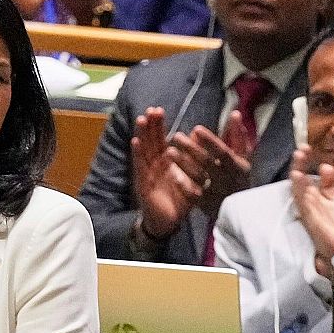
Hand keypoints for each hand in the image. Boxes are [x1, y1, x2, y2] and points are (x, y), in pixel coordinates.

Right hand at [132, 107, 201, 240]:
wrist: (168, 222)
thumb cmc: (179, 199)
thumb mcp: (191, 175)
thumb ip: (194, 155)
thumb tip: (198, 133)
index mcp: (165, 162)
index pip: (159, 139)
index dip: (158, 125)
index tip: (158, 110)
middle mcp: (154, 165)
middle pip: (151, 142)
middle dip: (150, 126)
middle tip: (151, 110)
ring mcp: (147, 173)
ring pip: (143, 151)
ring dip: (142, 135)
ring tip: (142, 120)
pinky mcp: (143, 183)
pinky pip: (140, 167)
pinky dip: (137, 154)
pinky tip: (135, 142)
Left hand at [171, 115, 253, 212]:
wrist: (242, 211)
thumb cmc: (240, 178)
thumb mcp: (244, 158)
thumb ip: (238, 136)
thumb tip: (235, 114)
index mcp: (237, 166)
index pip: (223, 152)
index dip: (210, 140)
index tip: (196, 129)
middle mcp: (227, 179)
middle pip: (207, 163)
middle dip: (191, 149)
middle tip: (176, 136)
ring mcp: (216, 193)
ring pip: (198, 178)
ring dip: (183, 165)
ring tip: (169, 152)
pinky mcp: (206, 204)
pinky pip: (194, 196)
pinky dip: (184, 187)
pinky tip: (172, 177)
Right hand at [289, 146, 333, 278]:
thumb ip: (330, 185)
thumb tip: (325, 166)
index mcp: (314, 199)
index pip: (306, 177)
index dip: (305, 163)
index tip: (307, 148)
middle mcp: (309, 204)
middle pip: (300, 181)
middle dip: (300, 165)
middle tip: (301, 149)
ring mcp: (309, 212)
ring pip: (300, 191)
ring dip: (298, 175)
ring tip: (298, 158)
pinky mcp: (311, 221)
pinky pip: (304, 204)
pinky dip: (301, 191)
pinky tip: (298, 178)